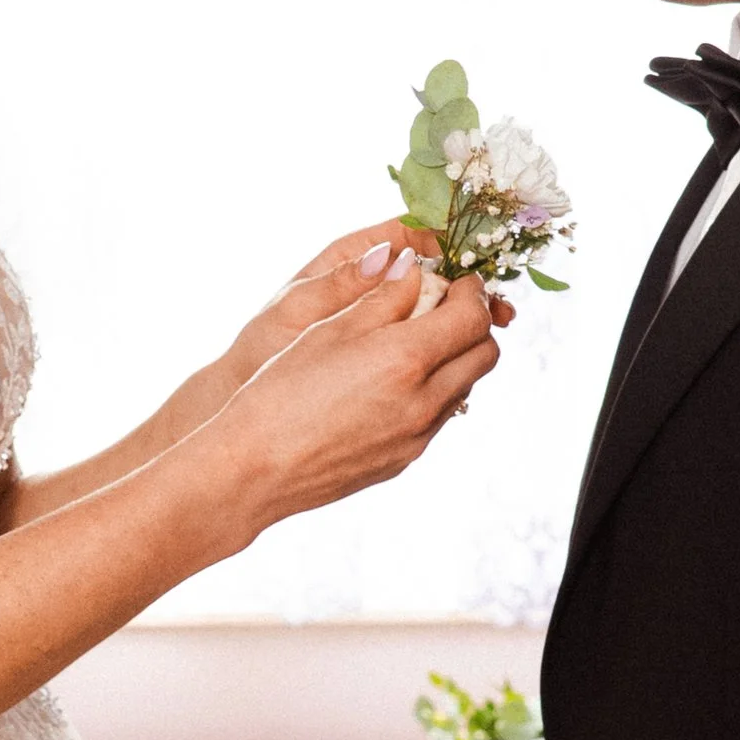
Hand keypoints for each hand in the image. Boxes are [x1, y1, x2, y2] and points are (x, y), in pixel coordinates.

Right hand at [197, 246, 499, 540]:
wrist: (254, 469)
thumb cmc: (279, 392)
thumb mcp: (327, 330)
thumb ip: (382, 298)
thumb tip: (415, 270)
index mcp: (406, 359)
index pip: (473, 317)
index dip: (471, 292)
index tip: (455, 282)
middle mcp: (423, 401)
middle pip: (485, 354)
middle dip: (472, 325)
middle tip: (442, 309)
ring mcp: (418, 437)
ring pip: (465, 388)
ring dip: (454, 360)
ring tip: (413, 346)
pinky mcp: (404, 460)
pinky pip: (439, 418)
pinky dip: (433, 392)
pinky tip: (391, 384)